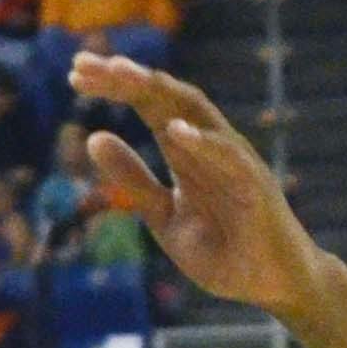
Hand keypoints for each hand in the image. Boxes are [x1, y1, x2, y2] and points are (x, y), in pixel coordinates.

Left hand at [72, 55, 327, 321]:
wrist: (272, 284)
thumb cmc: (222, 248)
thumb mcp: (163, 216)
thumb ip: (133, 180)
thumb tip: (92, 139)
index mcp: (185, 151)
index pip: (148, 104)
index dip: (113, 86)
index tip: (74, 73)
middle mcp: (208, 144)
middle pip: (165, 97)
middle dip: (125, 78)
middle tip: (82, 63)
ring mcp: (233, 160)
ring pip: (195, 112)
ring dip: (158, 91)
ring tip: (122, 74)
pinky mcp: (255, 185)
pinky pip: (228, 156)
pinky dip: (202, 141)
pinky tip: (173, 129)